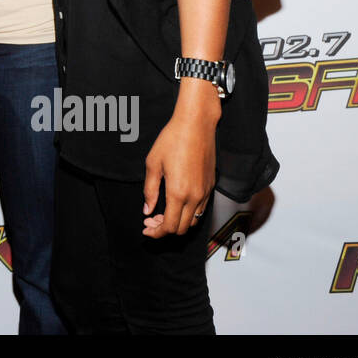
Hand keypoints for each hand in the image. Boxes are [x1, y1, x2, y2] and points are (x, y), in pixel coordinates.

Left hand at [142, 80, 220, 237]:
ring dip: (177, 222)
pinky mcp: (211, 185)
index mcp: (178, 193)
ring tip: (162, 213)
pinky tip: (176, 203)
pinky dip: (188, 213)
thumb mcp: (153, 164)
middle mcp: (195, 196)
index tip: (146, 229)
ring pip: (193, 221)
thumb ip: (149, 190)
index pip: (169, 226)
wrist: (196, 125)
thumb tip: (147, 210)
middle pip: (182, 228)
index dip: (156, 232)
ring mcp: (205, 192)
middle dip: (164, 229)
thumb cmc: (172, 140)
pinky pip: (200, 209)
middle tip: (150, 221)